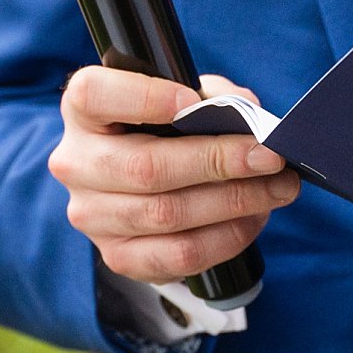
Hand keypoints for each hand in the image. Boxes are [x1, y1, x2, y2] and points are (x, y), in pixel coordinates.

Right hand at [49, 66, 298, 285]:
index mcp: (84, 112)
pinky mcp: (118, 256)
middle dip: (218, 161)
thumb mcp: (184, 98)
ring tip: (276, 189)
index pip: (93, 95)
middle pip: (146, 167)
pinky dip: (226, 237)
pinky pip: (178, 254)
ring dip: (234, 202)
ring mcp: (92, 216)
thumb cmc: (167, 129)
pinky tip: (252, 219)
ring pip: (167, 214)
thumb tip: (249, 117)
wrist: (149, 183)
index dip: (142, 97)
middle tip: (269, 156)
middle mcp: (76, 164)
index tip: (190, 100)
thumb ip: (212, 97)